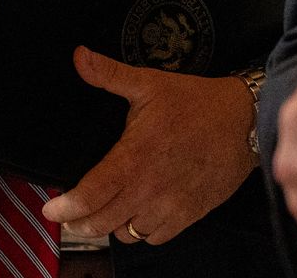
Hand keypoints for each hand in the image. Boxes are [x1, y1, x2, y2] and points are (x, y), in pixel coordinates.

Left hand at [41, 47, 257, 245]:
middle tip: (71, 215)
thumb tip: (79, 57)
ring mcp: (169, 205)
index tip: (51, 209)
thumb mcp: (149, 83)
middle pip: (101, 222)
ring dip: (111, 225)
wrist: (244, 120)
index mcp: (134, 156)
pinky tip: (137, 214)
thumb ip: (109, 74)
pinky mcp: (188, 215)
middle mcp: (149, 187)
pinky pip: (154, 238)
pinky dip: (140, 231)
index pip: (90, 194)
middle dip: (79, 222)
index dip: (65, 208)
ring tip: (105, 210)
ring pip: (126, 233)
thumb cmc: (196, 102)